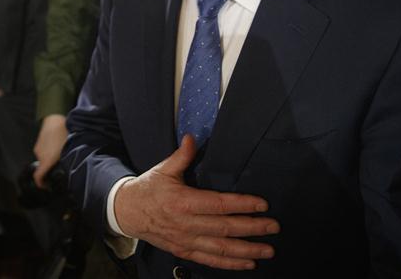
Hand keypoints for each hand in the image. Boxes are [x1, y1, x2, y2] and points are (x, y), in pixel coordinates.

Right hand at [33, 114, 67, 188]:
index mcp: (47, 160)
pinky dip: (49, 151)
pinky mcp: (38, 142)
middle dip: (50, 168)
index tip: (45, 186)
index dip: (40, 184)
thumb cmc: (64, 135)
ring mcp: (38, 148)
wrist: (55, 119)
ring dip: (50, 158)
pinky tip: (57, 145)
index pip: (38, 177)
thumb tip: (71, 169)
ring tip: (61, 152)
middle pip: (43, 168)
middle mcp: (40, 156)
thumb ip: (67, 161)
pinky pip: (43, 151)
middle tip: (61, 165)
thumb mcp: (69, 150)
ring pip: (44, 158)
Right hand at [114, 134, 278, 270]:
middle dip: (252, 228)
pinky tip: (248, 262)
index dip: (242, 204)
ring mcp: (186, 240)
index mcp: (183, 201)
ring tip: (267, 250)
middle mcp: (186, 224)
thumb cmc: (149, 188)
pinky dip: (230, 263)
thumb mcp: (163, 169)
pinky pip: (210, 260)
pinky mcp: (184, 251)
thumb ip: (181, 155)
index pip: (219, 204)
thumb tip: (192, 138)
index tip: (262, 204)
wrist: (127, 212)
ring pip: (221, 248)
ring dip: (246, 250)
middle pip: (225, 228)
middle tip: (273, 227)